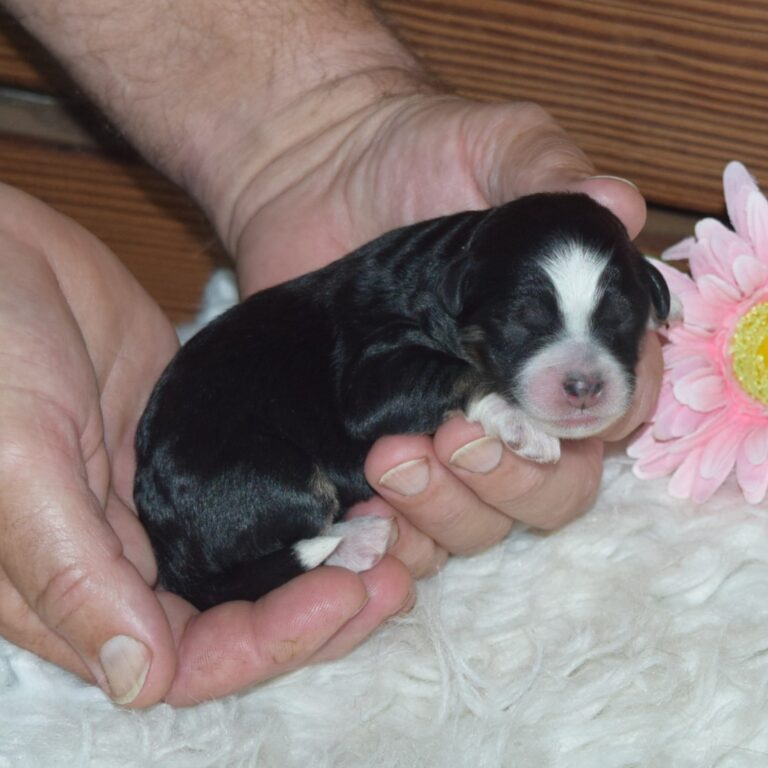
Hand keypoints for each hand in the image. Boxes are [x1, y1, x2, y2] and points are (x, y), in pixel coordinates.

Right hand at [0, 184, 411, 706]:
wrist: (5, 253)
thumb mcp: (16, 460)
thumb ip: (71, 571)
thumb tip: (142, 680)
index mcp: (73, 586)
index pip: (186, 657)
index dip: (268, 642)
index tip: (342, 593)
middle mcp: (126, 558)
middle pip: (238, 620)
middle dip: (318, 607)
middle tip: (392, 573)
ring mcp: (168, 501)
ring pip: (261, 563)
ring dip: (327, 560)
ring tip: (394, 536)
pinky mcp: (198, 449)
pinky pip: (267, 494)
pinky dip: (315, 502)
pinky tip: (363, 489)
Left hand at [223, 89, 658, 574]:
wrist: (316, 177)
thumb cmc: (415, 154)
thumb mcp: (491, 146)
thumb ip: (551, 176)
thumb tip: (620, 208)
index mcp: (563, 341)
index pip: (615, 406)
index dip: (603, 417)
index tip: (560, 407)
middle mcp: (514, 403)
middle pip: (556, 489)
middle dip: (517, 480)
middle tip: (460, 433)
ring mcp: (446, 436)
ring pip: (482, 523)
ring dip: (449, 508)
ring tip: (393, 457)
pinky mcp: (381, 456)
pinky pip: (406, 532)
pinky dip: (394, 535)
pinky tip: (365, 508)